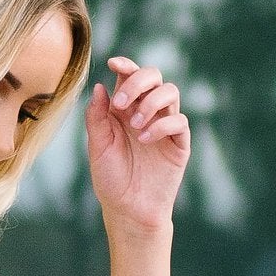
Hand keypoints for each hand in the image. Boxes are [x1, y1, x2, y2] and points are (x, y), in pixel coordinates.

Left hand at [85, 56, 189, 241]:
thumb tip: (101, 86)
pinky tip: (145, 140)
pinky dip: (161, 124)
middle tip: (120, 105)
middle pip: (154, 77)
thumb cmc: (110, 179)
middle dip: (138, 82)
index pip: (129, 77)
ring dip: (151, 102)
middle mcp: (146, 112)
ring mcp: (164, 126)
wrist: (128, 211)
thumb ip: (97, 117)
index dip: (125, 65)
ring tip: (135, 125)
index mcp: (123, 110)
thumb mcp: (97, 146)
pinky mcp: (179, 144)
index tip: (113, 64)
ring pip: (170, 92)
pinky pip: (179, 121)